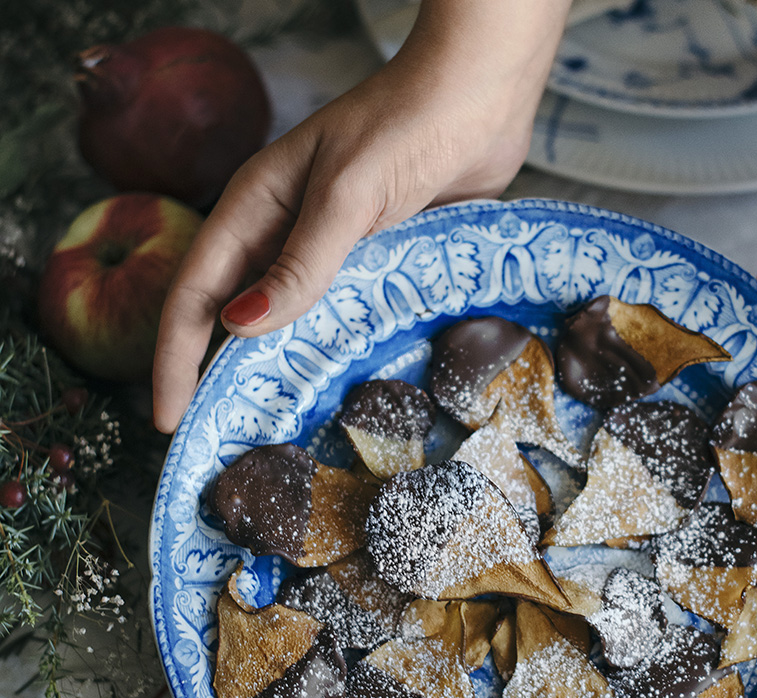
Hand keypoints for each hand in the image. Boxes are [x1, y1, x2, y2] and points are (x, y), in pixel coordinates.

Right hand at [152, 0, 571, 432]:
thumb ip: (302, 259)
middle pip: (234, 313)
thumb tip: (241, 326)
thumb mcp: (348, 191)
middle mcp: (285, 231)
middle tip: (217, 440)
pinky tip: (333, 390)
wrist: (481, 94)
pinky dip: (331, 354)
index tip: (169, 418)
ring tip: (268, 430)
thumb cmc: (408, 123)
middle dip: (219, 375)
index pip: (196, 292)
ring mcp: (332, 249)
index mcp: (256, 206)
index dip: (175, 358)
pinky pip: (343, 318)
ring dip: (276, 371)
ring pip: (289, 322)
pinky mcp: (376, 262)